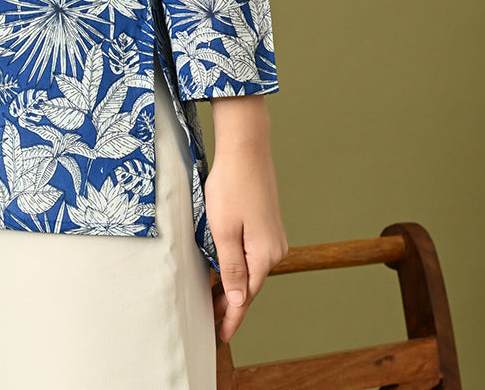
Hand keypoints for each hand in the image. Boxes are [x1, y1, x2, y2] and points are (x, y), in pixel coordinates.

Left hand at [205, 96, 288, 342]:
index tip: (220, 336)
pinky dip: (238, 265)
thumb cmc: (231, 186)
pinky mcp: (267, 224)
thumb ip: (232, 268)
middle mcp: (275, 249)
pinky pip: (252, 254)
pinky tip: (225, 268)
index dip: (232, 318)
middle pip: (250, 285)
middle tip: (209, 320)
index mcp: (264, 255)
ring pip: (251, 269)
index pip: (246, 297)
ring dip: (233, 284)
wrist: (246, 148)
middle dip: (230, 303)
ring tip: (212, 299)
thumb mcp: (224, 230)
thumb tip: (239, 301)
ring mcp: (273, 236)